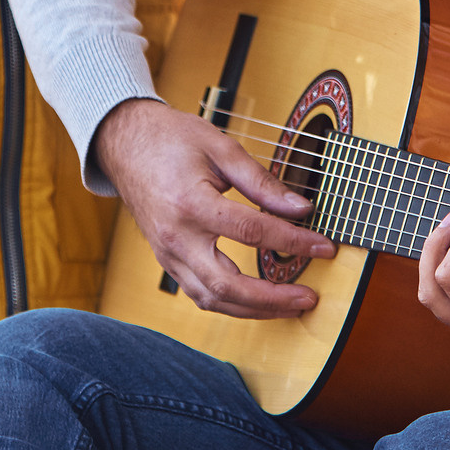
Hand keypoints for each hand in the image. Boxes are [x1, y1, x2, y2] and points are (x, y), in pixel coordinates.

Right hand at [96, 98, 334, 318]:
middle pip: (228, 286)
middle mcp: (176, 237)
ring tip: (289, 305)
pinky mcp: (166, 260)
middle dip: (273, 299)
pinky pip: (198, 294)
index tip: (324, 246)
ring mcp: (167, 254)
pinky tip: (255, 301)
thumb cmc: (171, 139)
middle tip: (308, 297)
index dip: (293, 241)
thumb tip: (300, 208)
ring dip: (254, 310)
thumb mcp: (220, 147)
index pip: (252, 232)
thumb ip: (260, 180)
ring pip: (212, 300)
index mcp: (191, 203)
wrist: (125, 143)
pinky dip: (230, 304)